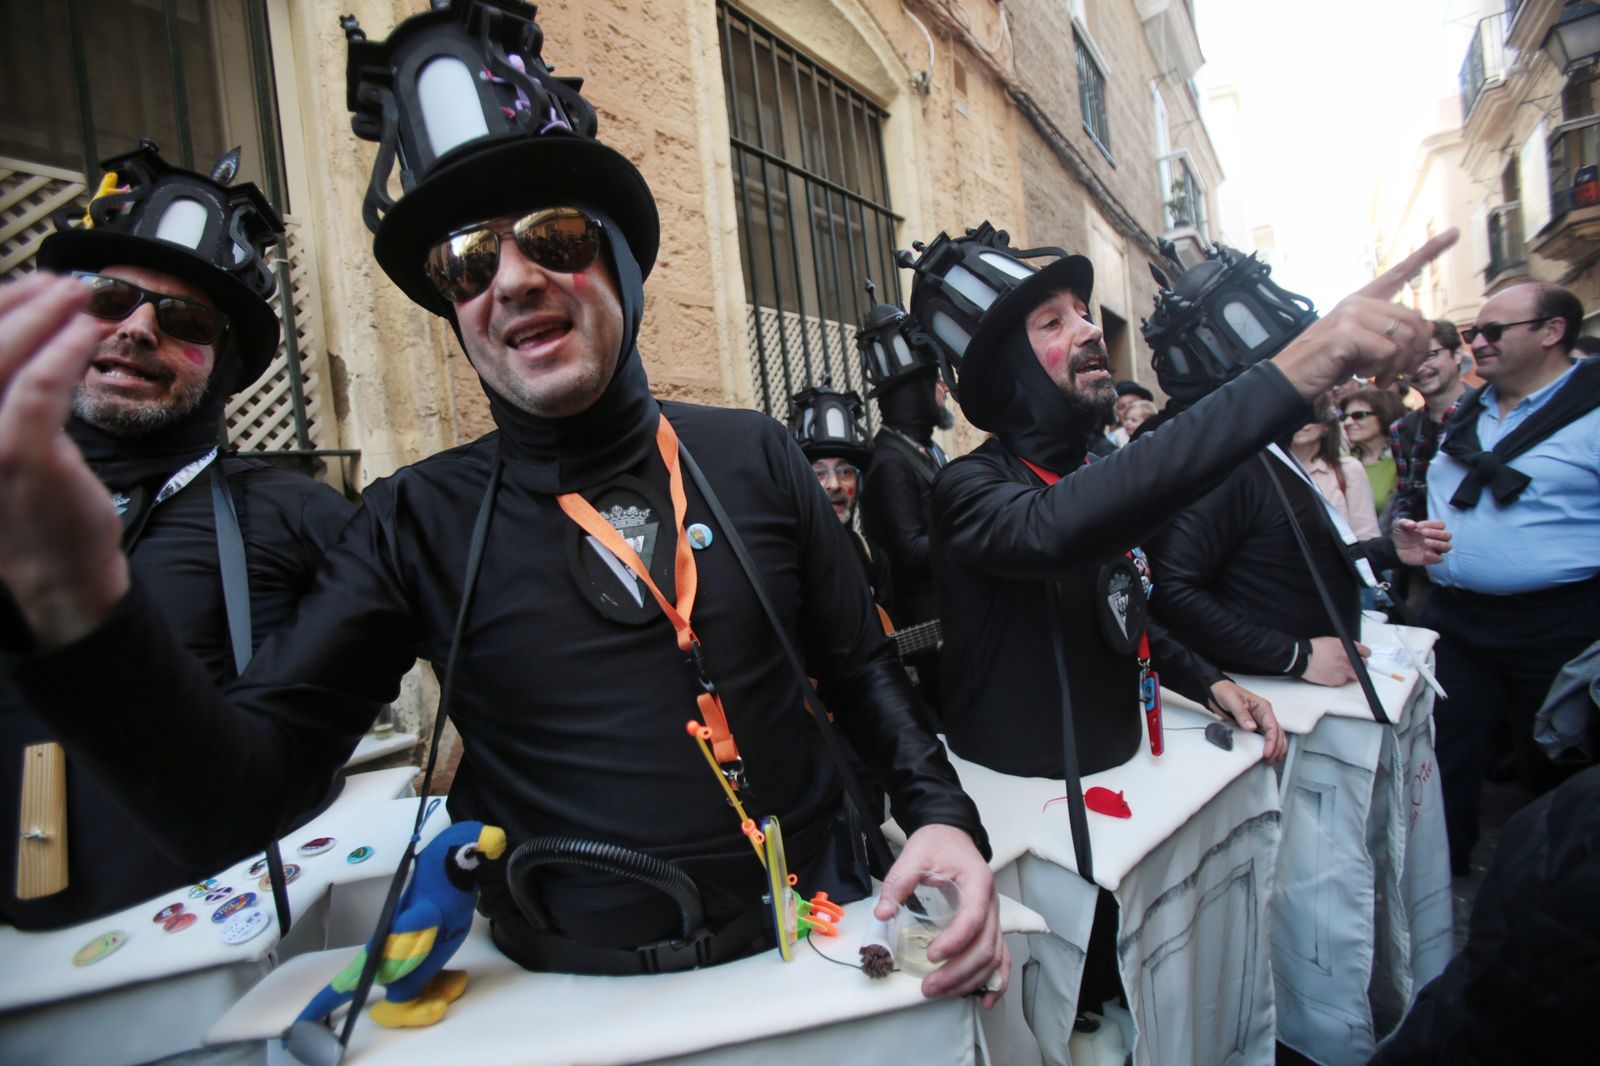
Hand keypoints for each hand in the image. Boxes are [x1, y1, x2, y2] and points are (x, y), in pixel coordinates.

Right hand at [0, 273, 127, 645]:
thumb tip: (29, 338)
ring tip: (78, 299)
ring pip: (3, 357)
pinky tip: (88, 335)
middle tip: (59, 285)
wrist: (57, 580)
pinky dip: (65, 351)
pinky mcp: (22, 455)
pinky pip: (43, 388)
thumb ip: (8, 400)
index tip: (28, 288)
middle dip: (17, 302)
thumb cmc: (37, 514)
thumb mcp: (7, 451)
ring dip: (44, 317)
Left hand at [875, 824, 1007, 1006]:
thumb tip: (883, 913)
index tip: (931, 955)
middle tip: (929, 986)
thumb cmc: (936, 843)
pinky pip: (1000, 956)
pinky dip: (995, 980)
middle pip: (985, 945)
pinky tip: (986, 1000)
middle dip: (958, 971)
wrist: (951, 834)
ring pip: (993, 956)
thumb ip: (898, 882)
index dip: (955, 941)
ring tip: (941, 992)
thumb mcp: (914, 854)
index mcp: (977, 882)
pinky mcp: (989, 925)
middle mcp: (992, 902)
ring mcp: (993, 916)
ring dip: (970, 980)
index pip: (973, 918)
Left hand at [1208, 679, 1286, 761]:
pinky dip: (1269, 746)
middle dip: (1276, 747)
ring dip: (1276, 748)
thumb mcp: (1232, 701)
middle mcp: (1264, 714)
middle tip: (1270, 759)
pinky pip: (1265, 737)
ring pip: (1275, 736)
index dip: (1271, 741)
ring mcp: (1260, 720)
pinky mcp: (1254, 725)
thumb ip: (1242, 714)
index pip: (1272, 726)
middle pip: (1277, 733)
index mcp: (1262, 707)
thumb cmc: (1225, 691)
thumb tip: (1251, 727)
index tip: (1267, 752)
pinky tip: (1268, 753)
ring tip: (1272, 759)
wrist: (1216, 691)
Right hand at [1272, 230, 1458, 398]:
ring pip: (1404, 338)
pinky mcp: (1346, 333)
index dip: (1429, 252)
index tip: (1453, 233)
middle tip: (1402, 374)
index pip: (1399, 272)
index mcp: (1362, 301)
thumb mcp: (1361, 345)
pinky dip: (1381, 370)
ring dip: (1398, 366)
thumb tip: (1424, 330)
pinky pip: (1388, 351)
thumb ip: (1387, 334)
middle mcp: (1358, 302)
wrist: (1288, 379)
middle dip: (1416, 352)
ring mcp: (1351, 315)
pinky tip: (1363, 375)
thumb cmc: (1326, 364)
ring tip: (1381, 379)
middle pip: (1415, 319)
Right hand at [1301, 637, 1369, 686]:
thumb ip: (1346, 646)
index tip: (1363, 656)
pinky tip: (1330, 673)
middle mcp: (1348, 661)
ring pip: (1354, 675)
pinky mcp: (1337, 681)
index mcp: (1348, 649)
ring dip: (1349, 672)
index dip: (1364, 654)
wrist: (1302, 658)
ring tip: (1337, 669)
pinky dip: (1338, 678)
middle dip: (1359, 664)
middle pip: (1364, 665)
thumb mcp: (1333, 641)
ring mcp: (1343, 672)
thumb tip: (1353, 650)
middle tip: (1350, 664)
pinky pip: (1342, 681)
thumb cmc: (1314, 649)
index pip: (1366, 652)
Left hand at [1391, 518, 1450, 565]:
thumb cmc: (1402, 535)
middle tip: (1423, 533)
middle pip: (1448, 535)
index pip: (1441, 524)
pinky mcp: (1430, 559)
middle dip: (1437, 533)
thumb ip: (1404, 522)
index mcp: (1431, 529)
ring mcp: (1434, 549)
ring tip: (1426, 541)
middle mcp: (1436, 539)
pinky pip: (1440, 559)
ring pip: (1447, 547)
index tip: (1418, 526)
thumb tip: (1413, 525)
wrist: (1395, 548)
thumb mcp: (1399, 526)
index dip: (1432, 524)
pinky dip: (1435, 556)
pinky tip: (1425, 552)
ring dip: (1438, 543)